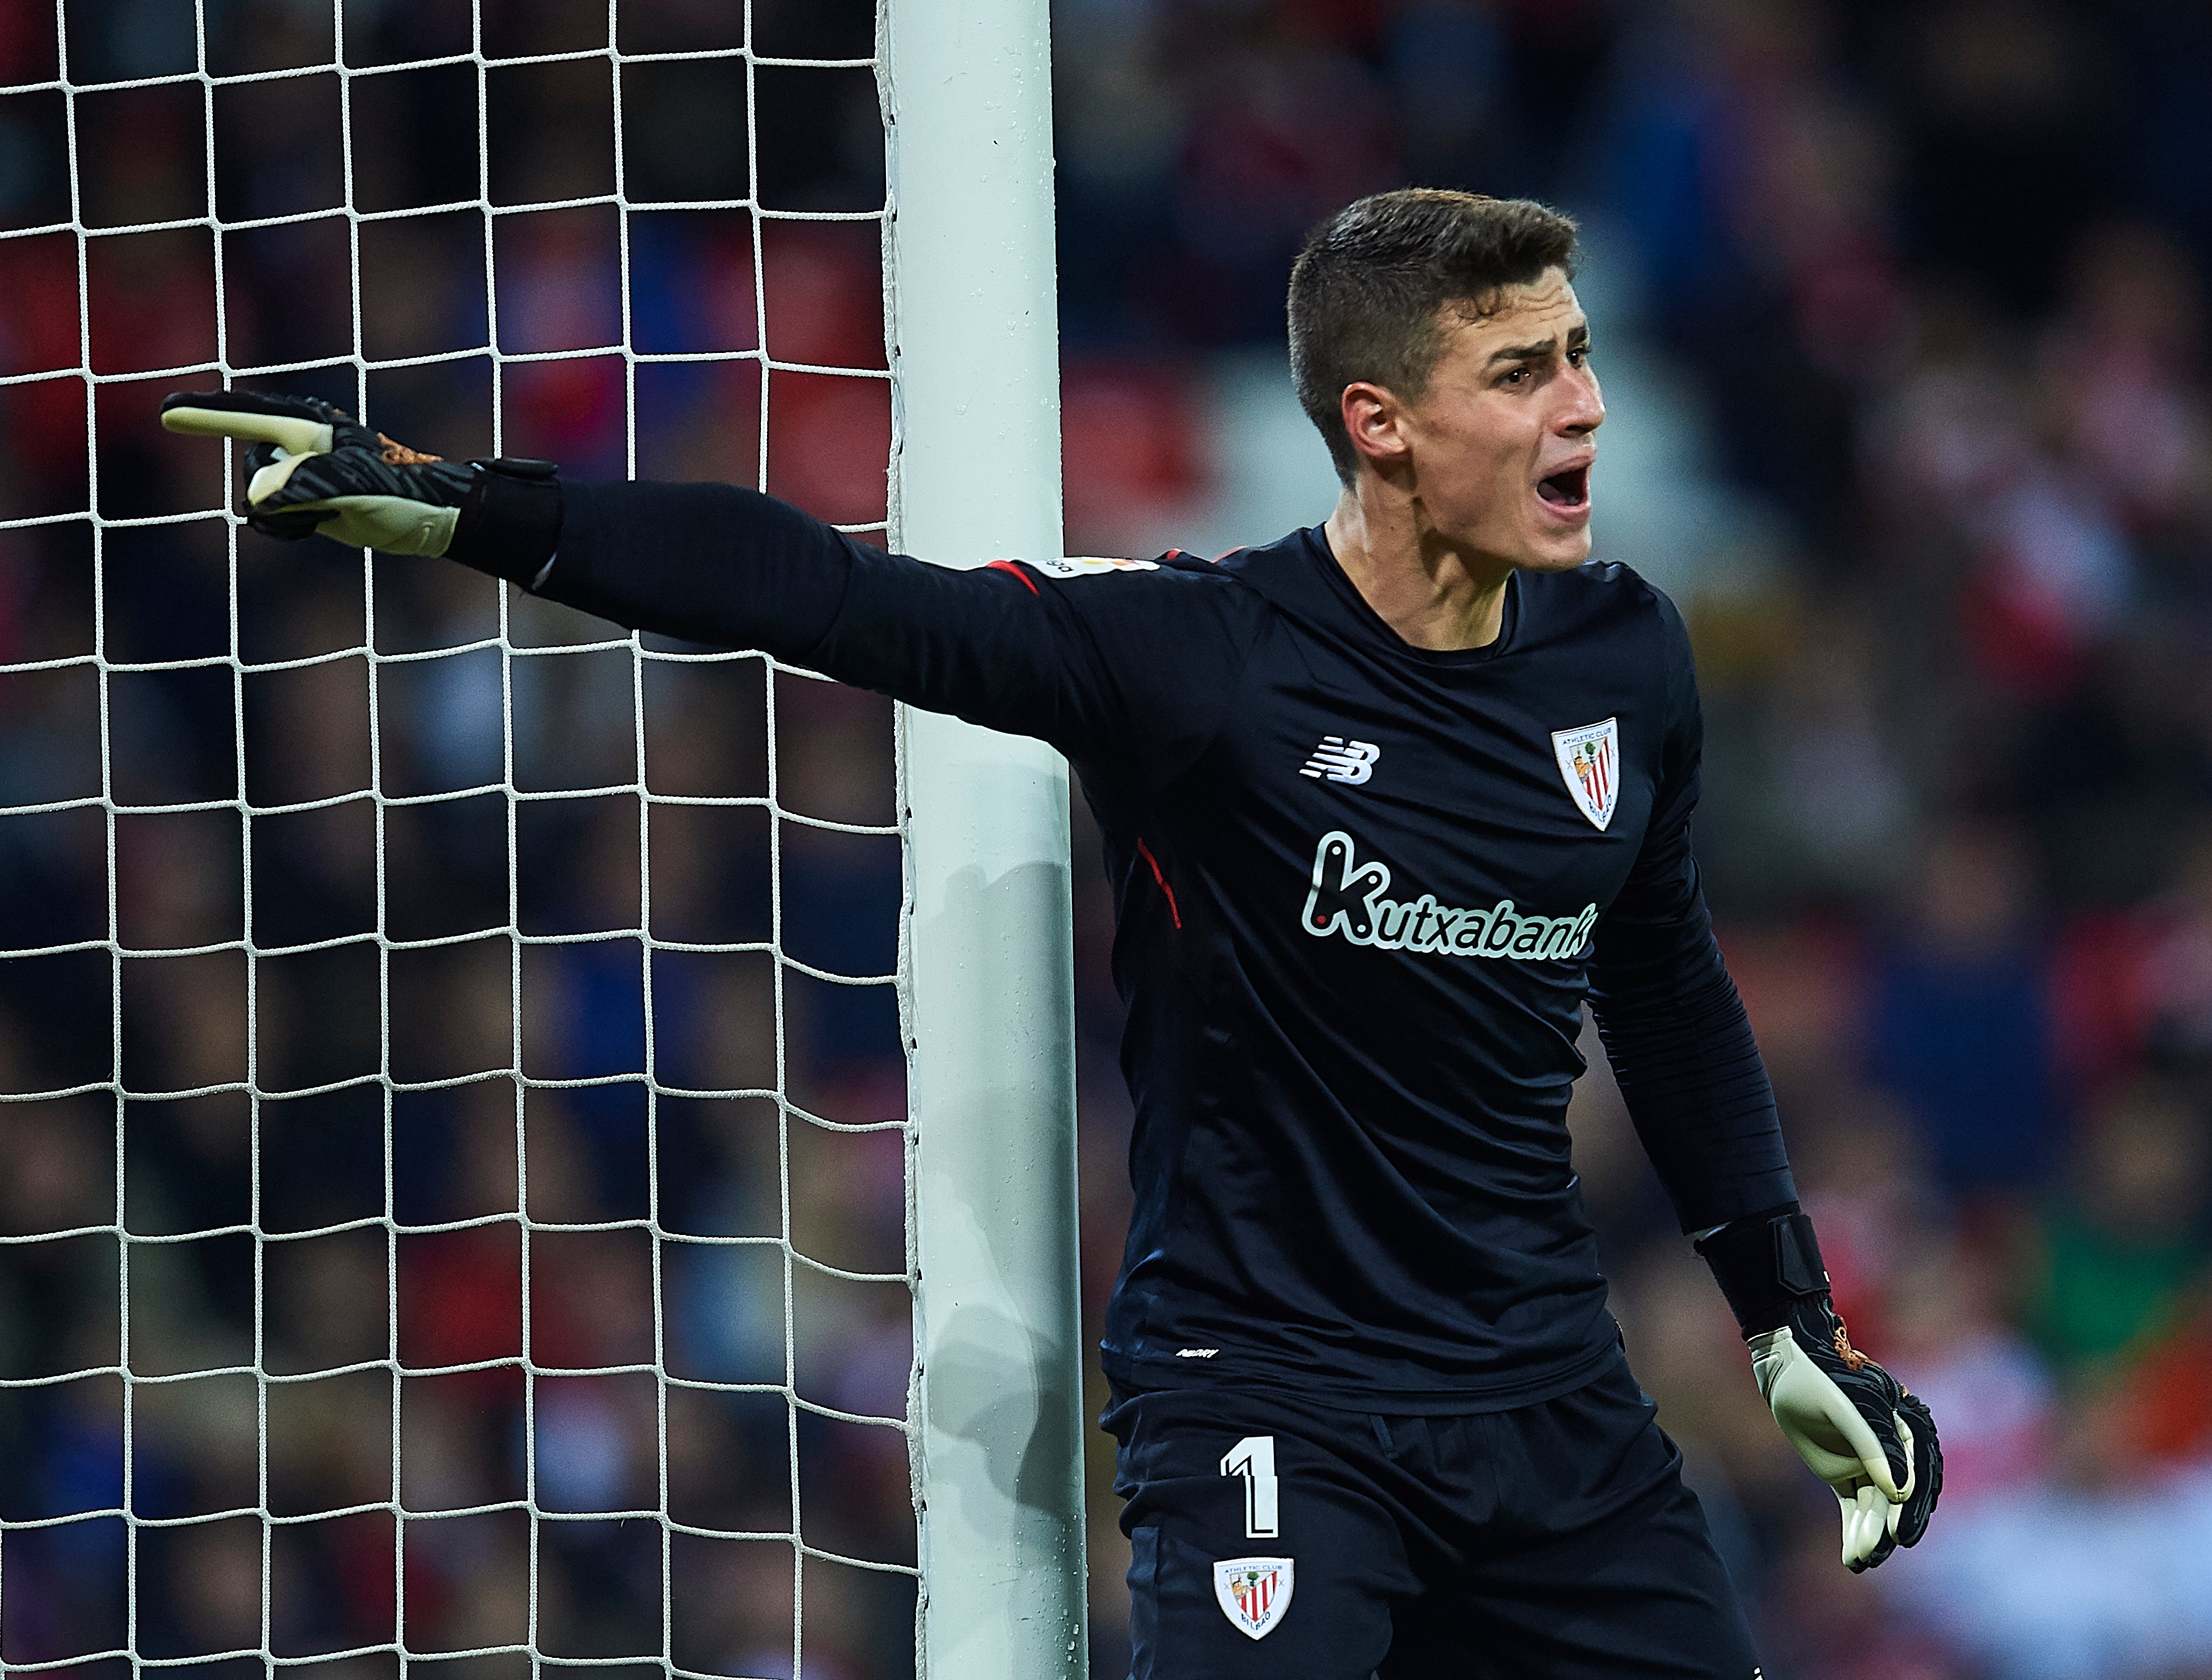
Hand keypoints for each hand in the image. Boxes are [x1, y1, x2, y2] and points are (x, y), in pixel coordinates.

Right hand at [161, 390, 475, 555]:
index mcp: (310, 429)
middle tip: (301, 507)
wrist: (430, 518)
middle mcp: (298, 446)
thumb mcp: (359, 487)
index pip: (247, 417)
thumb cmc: (403, 492)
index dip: (206, 415)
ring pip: (256, 496)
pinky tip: (322, 525)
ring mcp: (297, 475)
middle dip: (266, 491)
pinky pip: (268, 517)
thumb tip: (259, 498)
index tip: (166, 412)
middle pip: (249, 464)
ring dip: (285, 514)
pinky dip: (287, 527)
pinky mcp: (301, 501)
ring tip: (331, 515)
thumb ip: (307, 484)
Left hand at [1749, 1297, 1941, 1570]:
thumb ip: (1871, 1444)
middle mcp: (1894, 1447)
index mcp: (1906, 1424)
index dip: (1910, 1505)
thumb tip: (1899, 1490)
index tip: (1898, 1533)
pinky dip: (1855, 1530)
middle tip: (1876, 1553)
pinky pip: (1856, 1506)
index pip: (1917, 1471)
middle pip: (1901, 1495)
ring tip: (1861, 1562)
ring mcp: (1871, 1461)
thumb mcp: (1842, 1406)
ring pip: (1878, 1506)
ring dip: (1871, 1535)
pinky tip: (1853, 1559)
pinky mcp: (1847, 1472)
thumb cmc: (1817, 1375)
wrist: (1786, 1359)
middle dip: (1890, 1527)